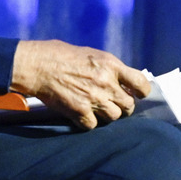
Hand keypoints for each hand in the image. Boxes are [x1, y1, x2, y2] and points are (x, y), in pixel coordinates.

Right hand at [10, 40, 150, 129]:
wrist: (38, 65)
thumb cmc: (62, 55)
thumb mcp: (92, 54)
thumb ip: (109, 69)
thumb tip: (122, 81)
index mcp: (111, 65)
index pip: (141, 83)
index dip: (142, 91)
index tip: (138, 94)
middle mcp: (106, 83)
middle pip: (129, 106)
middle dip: (123, 106)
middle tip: (113, 103)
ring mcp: (94, 98)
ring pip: (113, 117)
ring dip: (106, 115)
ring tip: (96, 107)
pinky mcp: (80, 111)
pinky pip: (93, 125)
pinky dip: (89, 122)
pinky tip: (82, 113)